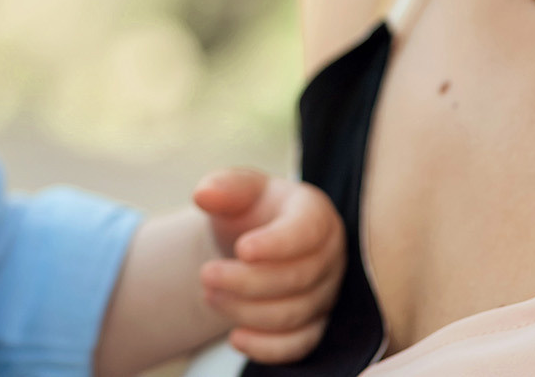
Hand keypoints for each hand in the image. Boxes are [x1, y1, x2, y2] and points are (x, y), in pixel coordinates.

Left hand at [192, 167, 344, 364]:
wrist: (250, 243)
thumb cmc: (249, 212)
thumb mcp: (237, 191)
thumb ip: (224, 187)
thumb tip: (203, 194)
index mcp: (315, 214)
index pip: (306, 232)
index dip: (276, 244)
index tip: (241, 249)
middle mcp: (330, 255)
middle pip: (297, 278)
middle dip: (246, 282)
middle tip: (206, 276)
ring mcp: (326, 293)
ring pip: (293, 314)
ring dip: (246, 310)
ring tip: (209, 295)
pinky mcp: (316, 325)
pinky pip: (298, 345)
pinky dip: (267, 347)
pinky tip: (236, 338)